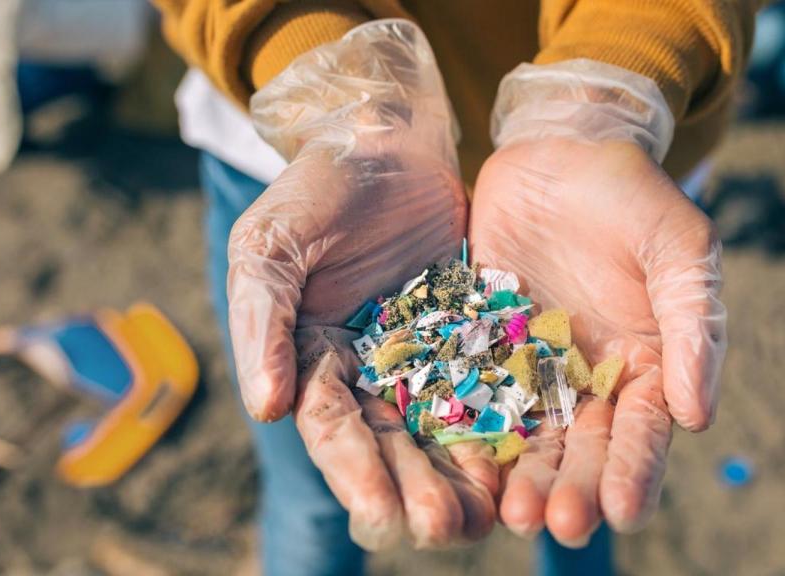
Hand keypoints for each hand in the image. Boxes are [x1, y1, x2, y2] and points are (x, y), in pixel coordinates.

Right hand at [227, 20, 496, 549]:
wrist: (385, 141)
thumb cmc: (316, 188)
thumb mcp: (270, 246)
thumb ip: (262, 324)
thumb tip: (265, 408)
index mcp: (312, 358)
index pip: (333, 428)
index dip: (355, 474)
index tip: (382, 515)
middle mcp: (368, 370)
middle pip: (392, 444)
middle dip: (416, 489)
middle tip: (445, 529)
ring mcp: (423, 355)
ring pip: (442, 427)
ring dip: (461, 475)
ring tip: (488, 517)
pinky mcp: (471, 334)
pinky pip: (488, 384)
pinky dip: (501, 424)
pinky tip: (522, 461)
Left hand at [472, 138, 725, 545]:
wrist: (558, 151)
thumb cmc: (632, 195)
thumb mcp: (678, 248)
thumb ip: (693, 327)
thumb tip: (700, 418)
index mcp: (645, 366)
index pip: (643, 432)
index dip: (635, 472)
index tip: (623, 511)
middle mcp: (587, 380)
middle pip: (582, 449)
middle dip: (573, 489)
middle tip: (558, 524)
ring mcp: (531, 368)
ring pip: (526, 437)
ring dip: (520, 478)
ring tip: (510, 513)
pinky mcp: (481, 347)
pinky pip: (473, 396)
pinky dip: (468, 434)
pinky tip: (459, 468)